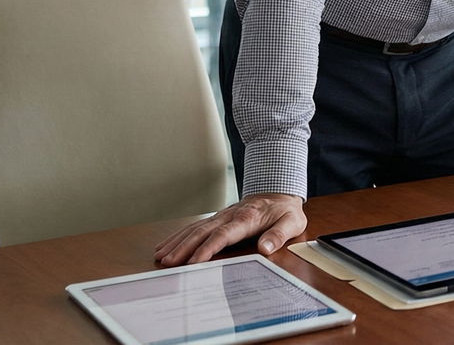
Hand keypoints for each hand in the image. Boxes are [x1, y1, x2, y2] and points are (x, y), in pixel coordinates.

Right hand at [153, 193, 305, 266]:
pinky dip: (179, 236)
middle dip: (184, 247)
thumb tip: (265, 248)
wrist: (279, 190)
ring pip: (195, 228)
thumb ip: (278, 235)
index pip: (223, 235)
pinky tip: (166, 245)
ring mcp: (221, 216)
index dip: (208, 248)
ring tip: (161, 256)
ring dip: (177, 242)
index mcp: (246, 219)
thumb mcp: (291, 222)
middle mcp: (229, 216)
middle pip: (202, 232)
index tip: (194, 262)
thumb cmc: (284, 210)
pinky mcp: (217, 218)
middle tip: (168, 262)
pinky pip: (195, 226)